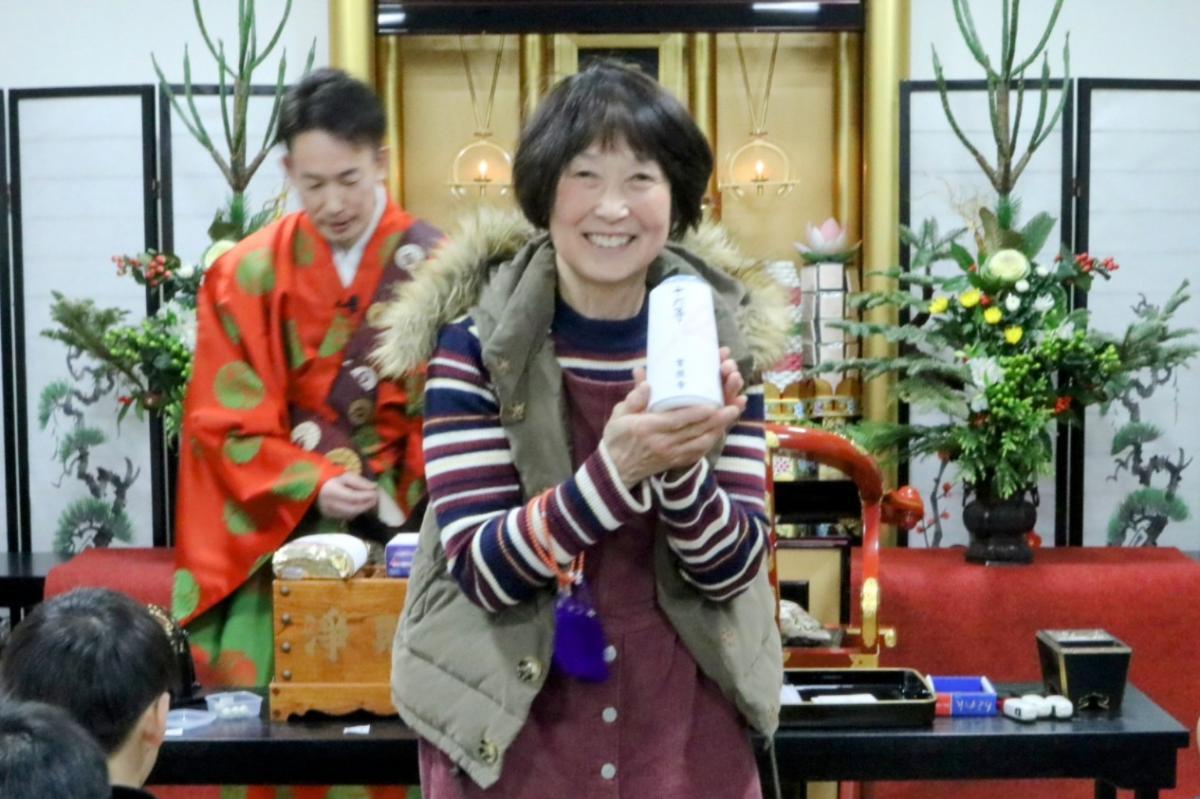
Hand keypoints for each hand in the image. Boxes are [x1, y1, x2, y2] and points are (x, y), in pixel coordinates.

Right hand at [317, 472, 378, 519]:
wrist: (319, 490)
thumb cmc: (335, 481)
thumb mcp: (346, 477)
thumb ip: (360, 481)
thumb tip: (374, 487)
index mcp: (331, 491)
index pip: (352, 496)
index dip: (365, 496)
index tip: (375, 493)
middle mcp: (329, 504)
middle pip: (352, 508)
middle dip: (366, 505)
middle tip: (375, 499)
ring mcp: (329, 512)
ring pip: (351, 514)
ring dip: (363, 509)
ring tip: (370, 503)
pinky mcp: (331, 517)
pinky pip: (347, 517)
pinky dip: (356, 513)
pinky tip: (360, 507)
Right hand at [602, 347, 746, 486]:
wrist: (615, 470)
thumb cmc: (617, 438)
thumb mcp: (619, 415)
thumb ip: (633, 399)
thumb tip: (646, 382)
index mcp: (648, 428)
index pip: (678, 420)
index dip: (697, 413)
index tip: (713, 403)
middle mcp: (662, 443)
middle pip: (694, 431)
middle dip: (716, 419)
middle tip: (734, 406)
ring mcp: (670, 454)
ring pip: (699, 442)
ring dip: (718, 430)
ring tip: (732, 415)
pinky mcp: (674, 462)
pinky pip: (696, 453)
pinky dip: (709, 442)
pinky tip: (719, 432)